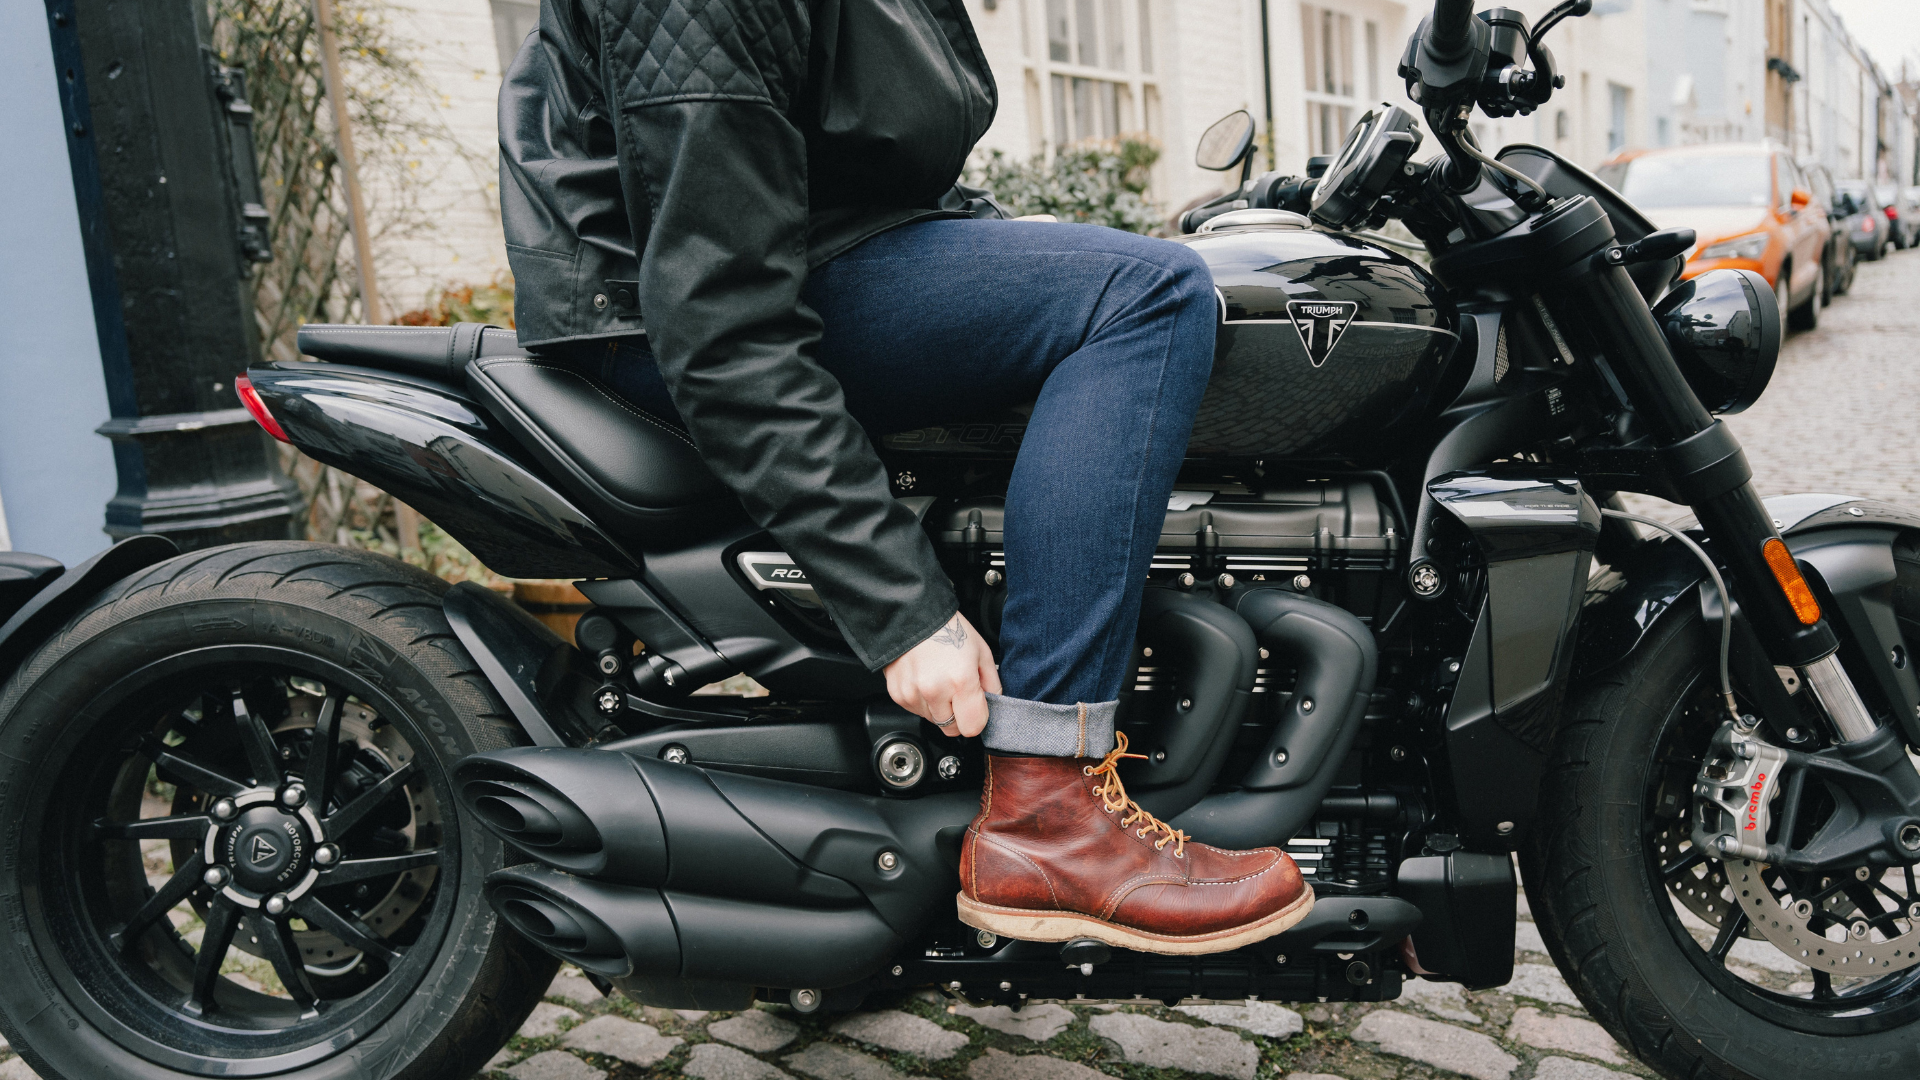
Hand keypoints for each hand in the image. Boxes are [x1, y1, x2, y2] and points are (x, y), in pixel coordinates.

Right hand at [882, 612, 999, 737]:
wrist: (913, 614)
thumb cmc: (948, 628)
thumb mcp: (981, 651)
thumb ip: (992, 683)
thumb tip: (993, 703)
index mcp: (960, 681)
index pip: (972, 727)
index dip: (977, 719)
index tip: (975, 708)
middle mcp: (934, 691)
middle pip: (952, 728)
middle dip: (958, 715)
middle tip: (956, 692)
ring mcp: (913, 694)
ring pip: (933, 720)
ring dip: (938, 707)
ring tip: (938, 680)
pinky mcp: (898, 694)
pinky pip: (916, 710)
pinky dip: (922, 700)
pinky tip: (924, 679)